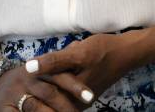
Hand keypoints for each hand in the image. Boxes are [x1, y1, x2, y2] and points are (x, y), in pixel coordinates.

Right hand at [0, 62, 93, 111]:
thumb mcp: (42, 67)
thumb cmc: (27, 77)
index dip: (76, 86)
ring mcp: (15, 93)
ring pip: (35, 107)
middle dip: (66, 106)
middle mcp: (28, 78)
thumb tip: (77, 48)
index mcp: (40, 67)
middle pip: (50, 92)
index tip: (90, 97)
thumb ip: (59, 63)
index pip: (61, 75)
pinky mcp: (3, 108)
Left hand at [24, 32, 142, 107]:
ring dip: (56, 69)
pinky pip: (66, 82)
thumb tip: (28, 68)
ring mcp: (79, 99)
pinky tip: (72, 55)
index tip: (29, 68)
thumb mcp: (77, 53)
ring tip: (65, 56)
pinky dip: (65, 69)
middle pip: (50, 90)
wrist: (126, 51)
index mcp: (72, 98)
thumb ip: (53, 62)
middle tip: (53, 59)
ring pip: (57, 85)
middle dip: (48, 74)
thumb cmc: (103, 51)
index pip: (43, 93)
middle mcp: (75, 103)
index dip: (35, 79)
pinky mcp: (83, 91)